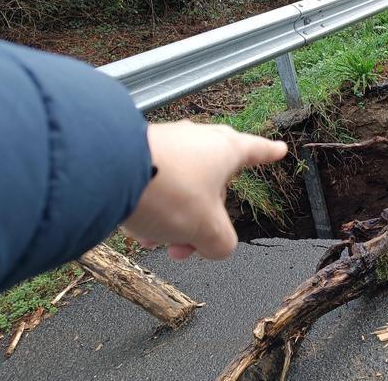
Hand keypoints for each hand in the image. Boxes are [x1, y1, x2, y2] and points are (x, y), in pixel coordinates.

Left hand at [122, 121, 287, 260]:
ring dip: (175, 219)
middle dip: (206, 218)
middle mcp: (198, 141)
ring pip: (181, 188)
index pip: (256, 150)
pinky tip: (138, 231)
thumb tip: (215, 246)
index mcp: (226, 150)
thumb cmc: (168, 190)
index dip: (269, 153)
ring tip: (159, 242)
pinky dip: (152, 209)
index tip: (279, 149)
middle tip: (198, 243)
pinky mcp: (138, 151)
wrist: (107, 170)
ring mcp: (167, 144)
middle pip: (214, 183)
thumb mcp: (208, 229)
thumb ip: (222, 243)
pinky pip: (155, 184)